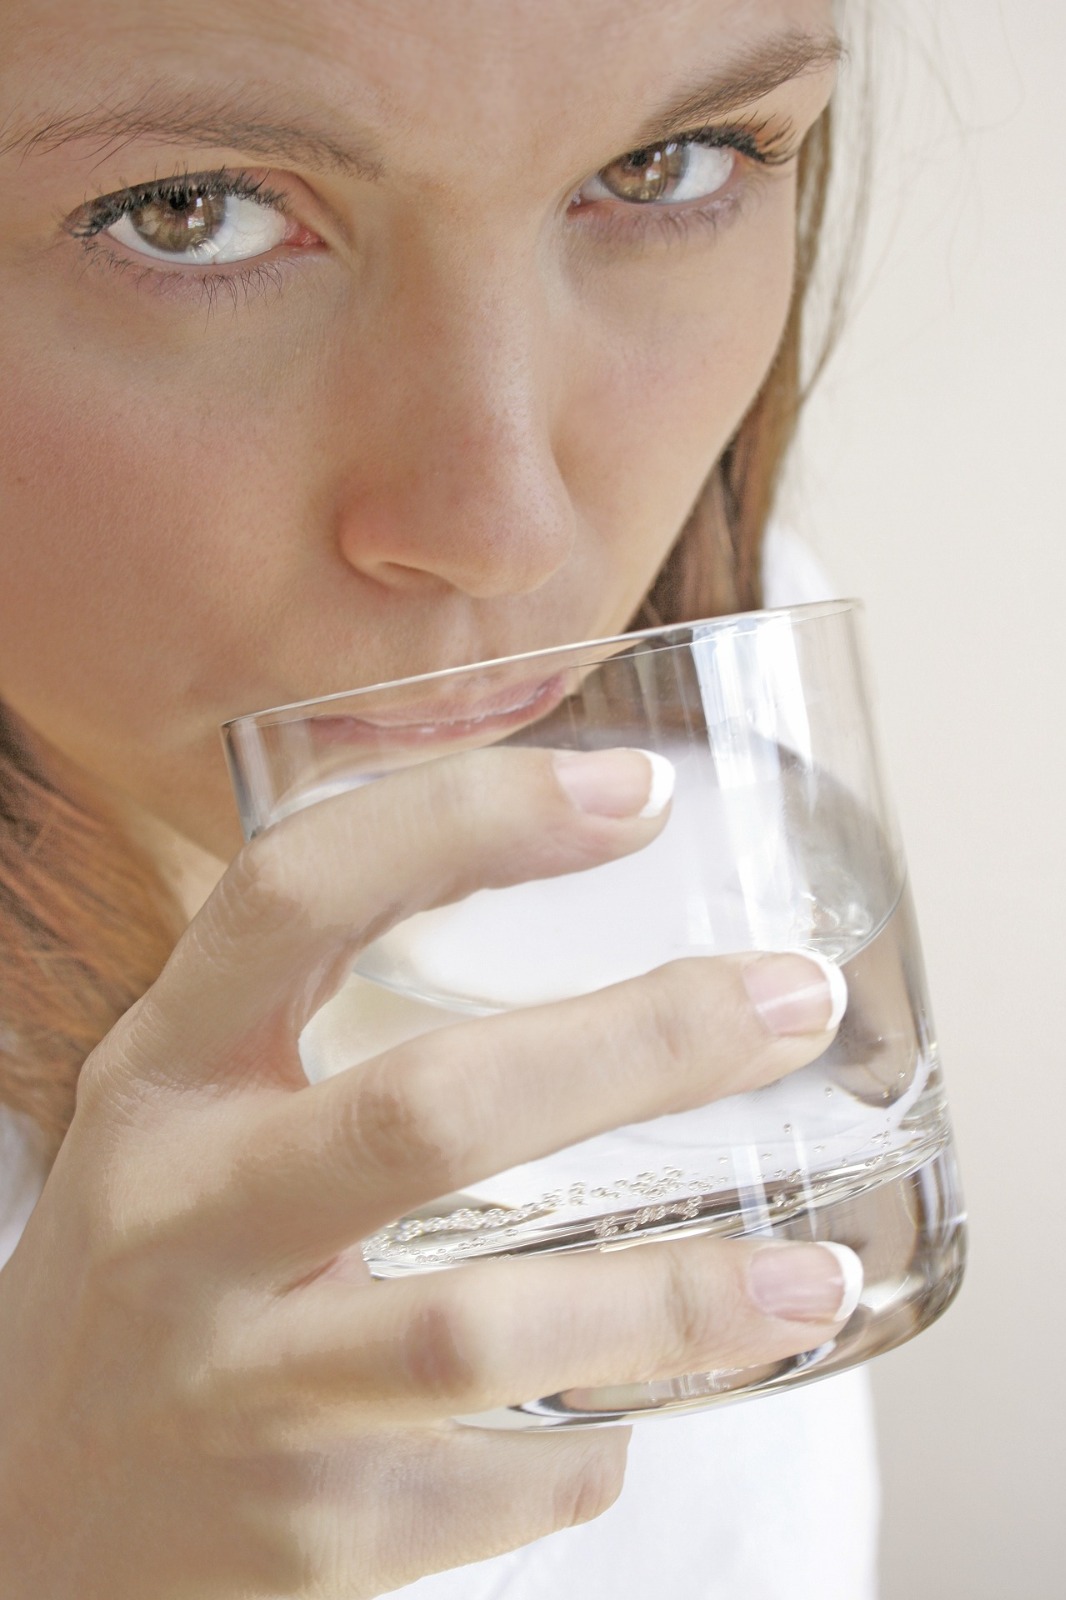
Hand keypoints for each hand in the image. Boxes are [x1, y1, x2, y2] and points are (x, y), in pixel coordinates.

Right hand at [0, 747, 853, 1599]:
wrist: (31, 1504)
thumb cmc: (164, 1256)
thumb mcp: (195, 1107)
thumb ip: (332, 1014)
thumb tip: (592, 948)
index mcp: (168, 1075)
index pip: (296, 897)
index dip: (468, 824)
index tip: (636, 795)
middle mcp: (185, 1217)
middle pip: (428, 1110)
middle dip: (642, 1044)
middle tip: (794, 1000)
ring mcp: (236, 1385)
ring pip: (480, 1329)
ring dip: (678, 1299)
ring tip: (814, 1276)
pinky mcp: (298, 1532)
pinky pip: (495, 1485)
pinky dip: (591, 1442)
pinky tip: (629, 1410)